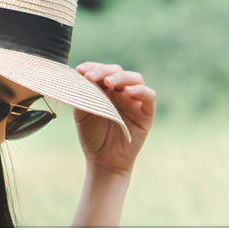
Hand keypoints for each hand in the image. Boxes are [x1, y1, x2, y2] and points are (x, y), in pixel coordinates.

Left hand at [74, 62, 155, 176]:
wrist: (103, 160)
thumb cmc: (93, 136)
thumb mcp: (83, 113)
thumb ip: (83, 95)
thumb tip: (79, 77)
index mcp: (106, 90)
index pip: (103, 71)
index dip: (93, 67)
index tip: (80, 70)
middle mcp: (121, 92)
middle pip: (117, 71)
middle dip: (104, 71)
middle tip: (91, 76)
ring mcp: (135, 100)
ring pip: (135, 79)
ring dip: (121, 77)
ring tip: (108, 83)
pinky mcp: (146, 112)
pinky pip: (149, 96)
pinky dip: (140, 91)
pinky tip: (127, 92)